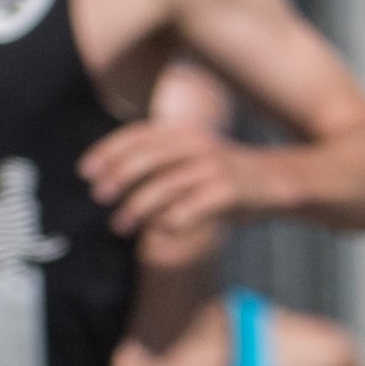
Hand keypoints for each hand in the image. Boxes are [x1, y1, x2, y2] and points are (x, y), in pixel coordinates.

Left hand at [82, 123, 268, 247]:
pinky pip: (193, 206)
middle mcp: (197, 144)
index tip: (85, 172)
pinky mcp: (229, 191)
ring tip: (119, 226)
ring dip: (137, 206)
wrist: (279, 181)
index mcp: (183, 132)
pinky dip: (171, 219)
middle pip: (148, 157)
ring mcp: (214, 166)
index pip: (138, 135)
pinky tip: (158, 232)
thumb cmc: (224, 177)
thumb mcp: (191, 160)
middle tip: (99, 197)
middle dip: (118, 176)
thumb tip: (109, 182)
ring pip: (166, 183)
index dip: (108, 151)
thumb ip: (158, 165)